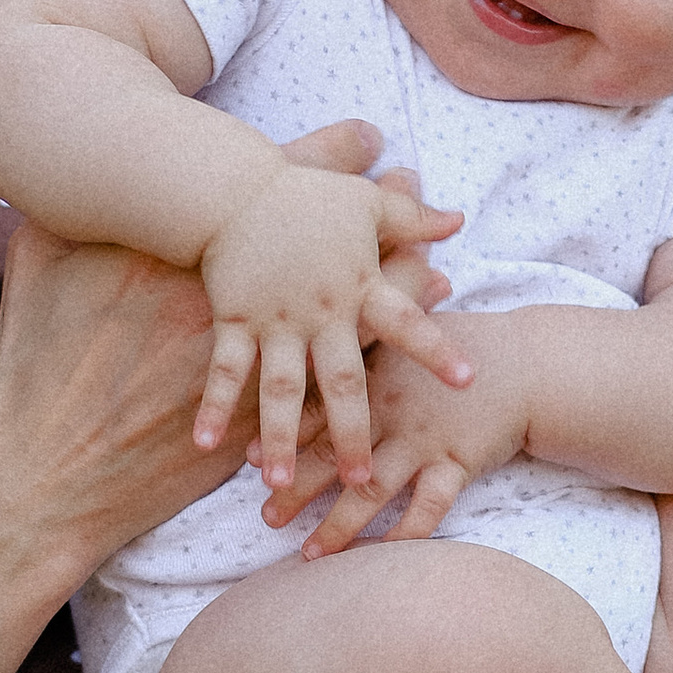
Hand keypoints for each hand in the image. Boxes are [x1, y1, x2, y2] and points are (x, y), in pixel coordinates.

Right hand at [196, 161, 466, 491]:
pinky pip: (224, 370)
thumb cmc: (305, 196)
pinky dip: (213, 405)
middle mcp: (320, 313)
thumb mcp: (367, 201)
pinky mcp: (233, 321)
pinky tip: (205, 444)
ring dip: (281, 437)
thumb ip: (414, 218)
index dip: (436, 350)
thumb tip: (458, 221)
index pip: (406, 322)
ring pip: (280, 389)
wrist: (232, 188)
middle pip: (342, 380)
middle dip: (352, 432)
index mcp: (357, 286)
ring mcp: (274, 321)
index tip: (467, 382)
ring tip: (280, 484)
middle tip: (363, 481)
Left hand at [258, 312, 532, 552]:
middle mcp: (391, 411)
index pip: (317, 410)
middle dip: (297, 488)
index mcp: (372, 378)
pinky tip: (383, 556)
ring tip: (309, 553)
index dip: (282, 437)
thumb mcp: (405, 333)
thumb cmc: (461, 345)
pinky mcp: (458, 461)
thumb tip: (312, 354)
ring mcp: (424, 439)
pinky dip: (407, 532)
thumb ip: (363, 343)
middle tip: (266, 518)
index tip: (250, 462)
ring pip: (372, 489)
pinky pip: (429, 505)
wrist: (527, 361)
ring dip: (339, 524)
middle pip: (333, 454)